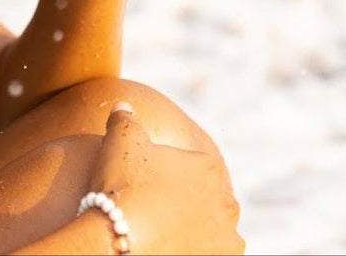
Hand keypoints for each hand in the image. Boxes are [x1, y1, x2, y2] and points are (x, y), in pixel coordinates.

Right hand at [85, 104, 243, 254]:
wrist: (118, 239)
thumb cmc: (121, 186)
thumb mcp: (119, 138)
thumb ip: (125, 118)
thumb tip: (124, 106)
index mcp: (207, 166)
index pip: (195, 166)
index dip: (171, 174)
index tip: (152, 185)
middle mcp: (225, 201)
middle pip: (208, 198)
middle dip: (190, 202)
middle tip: (160, 210)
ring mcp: (227, 237)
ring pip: (216, 230)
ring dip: (199, 230)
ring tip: (167, 233)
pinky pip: (213, 253)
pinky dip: (200, 250)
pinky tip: (175, 247)